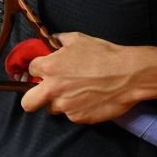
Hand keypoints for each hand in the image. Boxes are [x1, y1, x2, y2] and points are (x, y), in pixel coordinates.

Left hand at [19, 32, 146, 123]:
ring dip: (59, 101)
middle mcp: (53, 89)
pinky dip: (77, 107)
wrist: (128, 75)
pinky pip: (71, 114)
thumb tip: (52, 41)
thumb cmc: (105, 55)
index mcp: (50, 68)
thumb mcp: (79, 39)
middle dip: (32, 96)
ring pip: (52, 108)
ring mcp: (65, 106)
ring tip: (77, 92)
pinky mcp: (78, 118)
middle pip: (27, 102)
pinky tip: (90, 97)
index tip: (47, 69)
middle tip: (46, 90)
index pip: (31, 70)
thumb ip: (59, 40)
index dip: (39, 68)